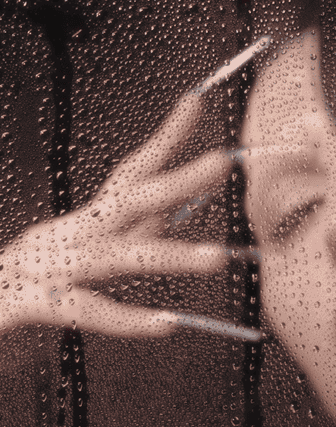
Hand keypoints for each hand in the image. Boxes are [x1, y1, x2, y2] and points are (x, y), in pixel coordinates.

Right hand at [0, 92, 242, 337]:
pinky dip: (127, 319)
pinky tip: (166, 323)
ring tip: (217, 259)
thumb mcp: (74, 257)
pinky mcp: (32, 304)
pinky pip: (86, 311)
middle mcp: (68, 237)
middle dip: (179, 182)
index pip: (130, 176)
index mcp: (82, 226)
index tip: (197, 103)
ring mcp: (49, 268)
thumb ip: (120, 240)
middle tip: (224, 163)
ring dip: (170, 256)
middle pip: (130, 202)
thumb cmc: (21, 289)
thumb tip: (166, 218)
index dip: (164, 141)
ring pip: (118, 258)